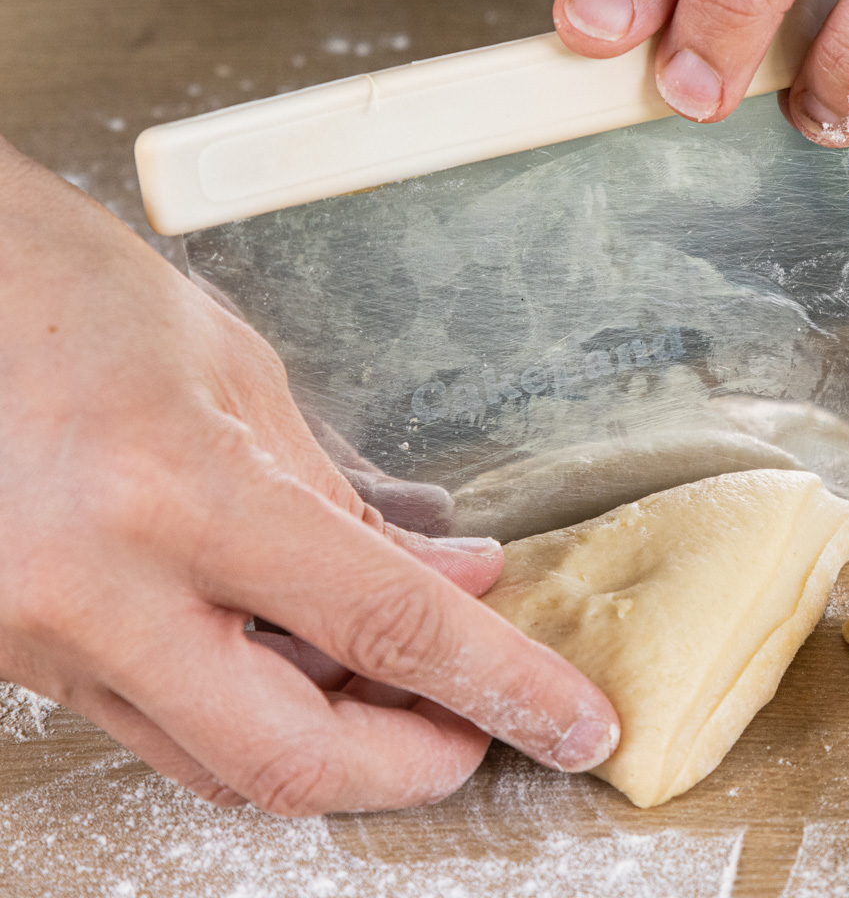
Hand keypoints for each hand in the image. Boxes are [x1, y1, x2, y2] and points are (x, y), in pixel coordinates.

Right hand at [0, 140, 619, 813]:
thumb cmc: (73, 300)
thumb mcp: (241, 379)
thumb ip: (350, 500)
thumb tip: (455, 581)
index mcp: (175, 492)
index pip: (380, 621)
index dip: (498, 682)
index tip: (574, 723)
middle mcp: (97, 590)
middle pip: (292, 757)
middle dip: (412, 766)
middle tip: (482, 733)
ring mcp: (40, 642)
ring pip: (220, 765)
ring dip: (336, 749)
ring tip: (407, 689)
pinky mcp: (16, 661)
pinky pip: (159, 729)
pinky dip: (253, 717)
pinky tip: (307, 668)